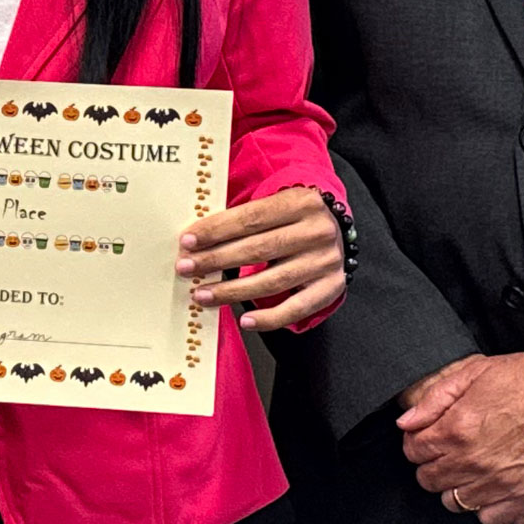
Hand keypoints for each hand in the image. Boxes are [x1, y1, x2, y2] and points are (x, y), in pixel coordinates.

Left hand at [177, 187, 345, 332]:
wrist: (337, 233)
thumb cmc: (294, 220)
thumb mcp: (277, 206)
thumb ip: (244, 219)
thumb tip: (196, 240)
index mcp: (301, 202)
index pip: (251, 218)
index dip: (216, 230)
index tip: (187, 242)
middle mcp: (317, 231)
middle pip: (258, 249)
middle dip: (216, 260)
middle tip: (186, 269)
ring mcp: (325, 261)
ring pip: (272, 281)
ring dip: (231, 291)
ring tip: (202, 295)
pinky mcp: (330, 287)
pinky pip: (296, 308)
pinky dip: (268, 318)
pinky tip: (244, 320)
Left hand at [397, 337, 523, 523]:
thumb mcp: (475, 371)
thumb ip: (434, 399)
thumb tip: (406, 421)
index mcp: (458, 428)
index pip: (414, 451)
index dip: (417, 442)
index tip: (428, 437)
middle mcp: (476, 460)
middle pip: (430, 480)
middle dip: (433, 464)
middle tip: (448, 452)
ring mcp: (503, 482)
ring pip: (456, 502)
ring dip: (457, 486)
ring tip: (470, 469)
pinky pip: (491, 519)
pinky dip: (486, 507)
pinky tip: (492, 487)